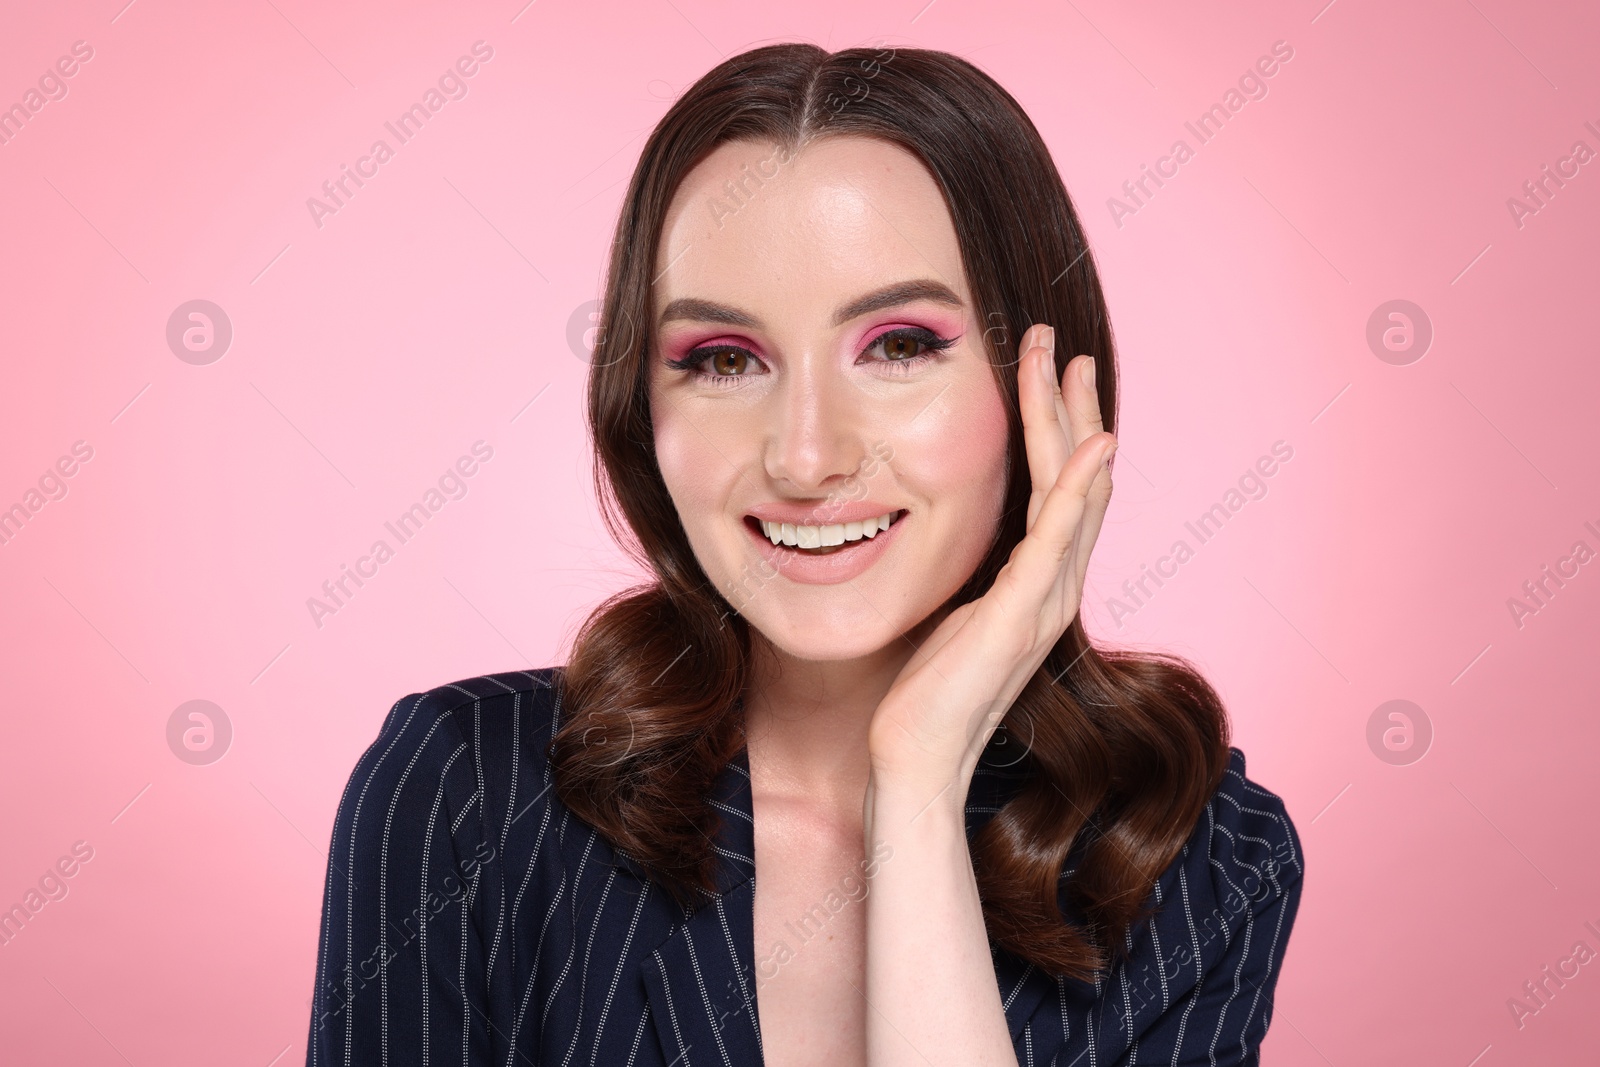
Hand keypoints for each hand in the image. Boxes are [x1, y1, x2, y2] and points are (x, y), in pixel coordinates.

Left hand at [866, 323, 1115, 788]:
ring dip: (1071, 421)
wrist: (916, 757)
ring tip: (1068, 361)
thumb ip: (975, 578)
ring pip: (1075, 492)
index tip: (1050, 373)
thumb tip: (961, 540)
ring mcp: (1044, 601)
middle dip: (1068, 406)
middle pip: (1078, 478)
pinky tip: (1092, 444)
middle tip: (1060, 343)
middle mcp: (1052, 587)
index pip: (1058, 490)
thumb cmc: (925, 693)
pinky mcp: (1021, 614)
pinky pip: (1059, 538)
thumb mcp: (952, 614)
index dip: (1057, 428)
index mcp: (1035, 583)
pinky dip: (1077, 488)